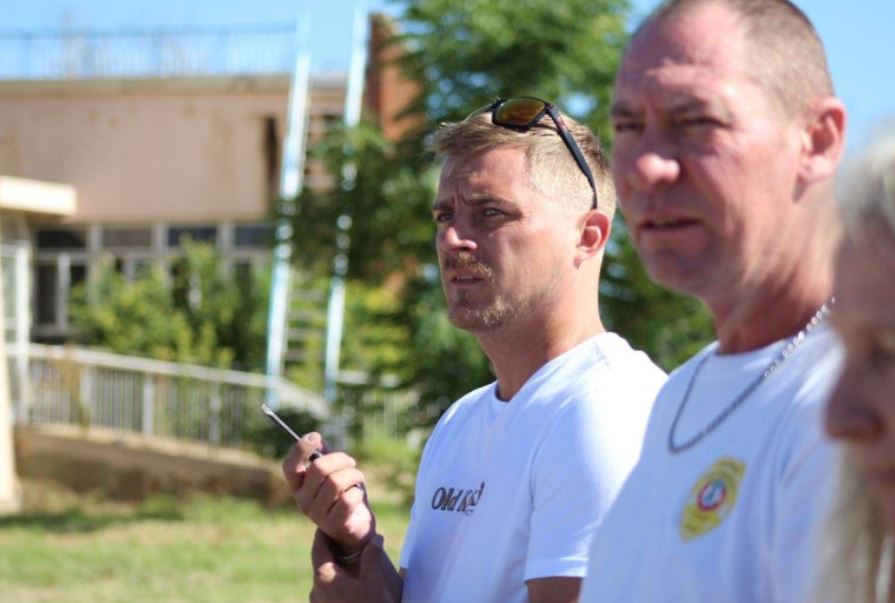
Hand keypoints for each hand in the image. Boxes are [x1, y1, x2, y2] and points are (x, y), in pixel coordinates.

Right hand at [281, 432, 374, 552]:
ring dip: (353, 474)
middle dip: (340, 459)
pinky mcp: (334, 525)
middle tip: (351, 462)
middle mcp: (302, 501)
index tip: (315, 436)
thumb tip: (316, 438)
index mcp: (298, 486)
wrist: (355, 527)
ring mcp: (317, 515)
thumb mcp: (333, 473)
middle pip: (318, 468)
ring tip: (358, 477)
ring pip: (336, 482)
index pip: (290, 466)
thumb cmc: (343, 493)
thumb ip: (324, 457)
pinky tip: (358, 494)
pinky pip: (347, 500)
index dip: (300, 449)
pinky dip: (357, 492)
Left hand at [310, 529, 399, 602]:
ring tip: (352, 561)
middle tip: (345, 539)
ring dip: (336, 568)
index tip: (329, 522)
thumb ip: (372, 556)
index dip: (323, 533)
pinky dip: (337, 583)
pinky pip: (328, 593)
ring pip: (325, 580)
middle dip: (332, 550)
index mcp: (323, 578)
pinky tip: (352, 583)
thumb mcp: (374, 580)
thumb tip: (375, 538)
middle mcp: (315, 592)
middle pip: (320, 563)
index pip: (318, 547)